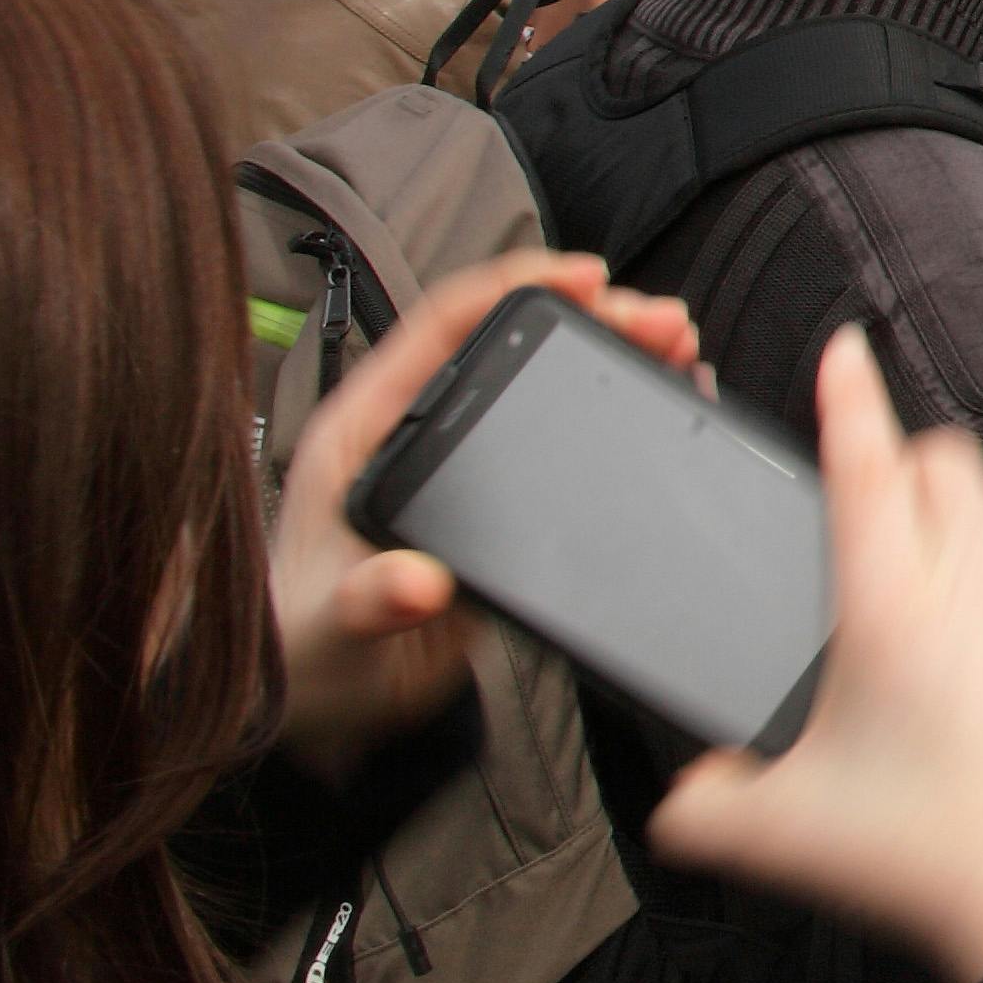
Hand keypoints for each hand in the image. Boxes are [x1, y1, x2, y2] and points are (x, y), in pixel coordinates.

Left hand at [267, 254, 697, 778]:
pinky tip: (665, 406)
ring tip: (680, 351)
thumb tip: (419, 583)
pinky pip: (570, 445)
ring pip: (548, 387)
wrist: (324, 704)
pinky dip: (621, 416)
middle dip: (592, 319)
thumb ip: (368, 601)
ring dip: (615, 360)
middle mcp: (423, 434)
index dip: (513, 287)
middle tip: (662, 322)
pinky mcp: (507, 509)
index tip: (585, 278)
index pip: (442, 328)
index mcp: (369, 432)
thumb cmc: (303, 649)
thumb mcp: (331, 627)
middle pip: (513, 346)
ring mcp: (470, 468)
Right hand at [650, 333, 982, 982]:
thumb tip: (679, 803)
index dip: (848, 397)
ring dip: (969, 490)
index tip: (843, 350)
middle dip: (900, 459)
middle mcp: (978, 582)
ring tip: (934, 534)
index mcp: (892, 608)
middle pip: (942, 461)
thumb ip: (709, 813)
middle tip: (868, 500)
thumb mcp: (787, 838)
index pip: (866, 466)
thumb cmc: (934, 859)